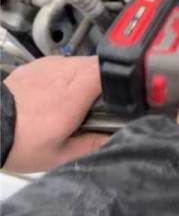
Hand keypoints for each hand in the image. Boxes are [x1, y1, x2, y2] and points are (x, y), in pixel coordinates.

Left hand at [3, 56, 108, 172]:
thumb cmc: (19, 141)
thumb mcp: (59, 154)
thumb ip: (92, 145)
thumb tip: (114, 139)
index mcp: (75, 94)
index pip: (108, 70)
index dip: (119, 79)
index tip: (122, 93)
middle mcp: (64, 74)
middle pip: (98, 64)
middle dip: (105, 79)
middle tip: (100, 101)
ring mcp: (49, 66)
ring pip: (81, 62)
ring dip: (86, 76)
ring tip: (78, 98)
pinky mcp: (37, 65)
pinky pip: (63, 64)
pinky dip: (67, 75)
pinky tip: (58, 93)